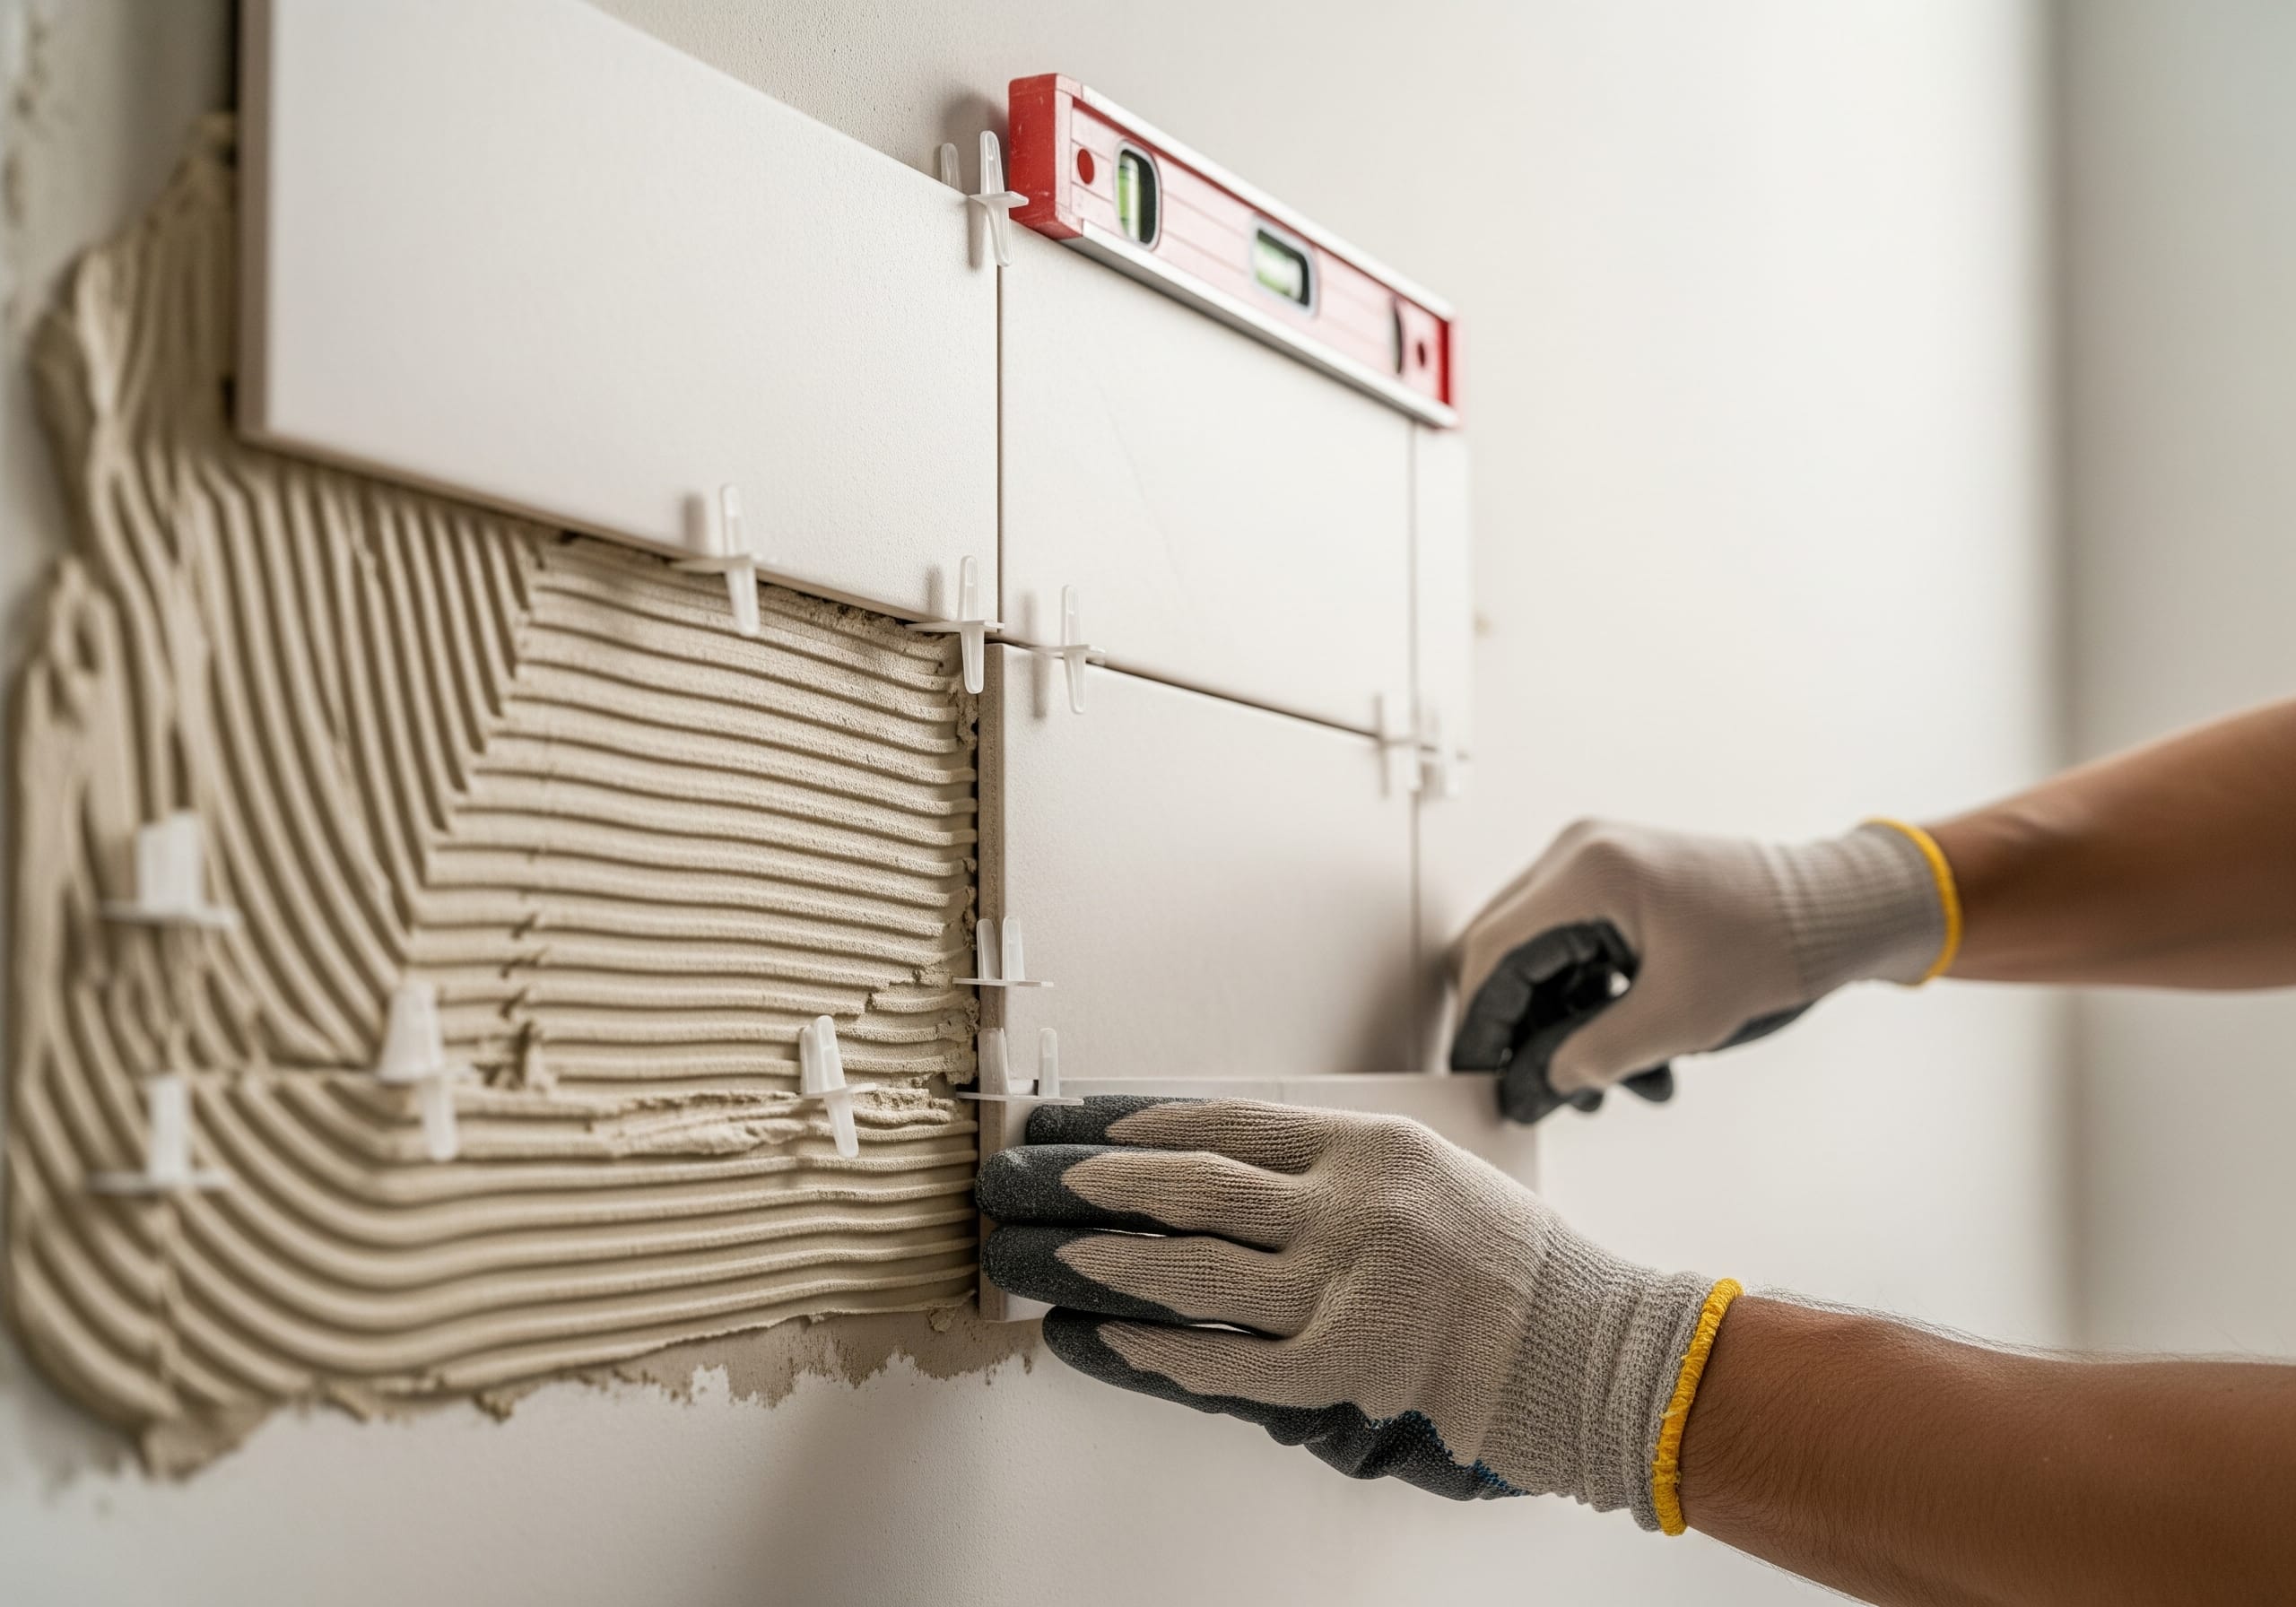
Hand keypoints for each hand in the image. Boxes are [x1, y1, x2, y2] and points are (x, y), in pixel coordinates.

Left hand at [979, 1095, 1723, 1524]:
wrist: (1598, 1351)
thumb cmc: (1520, 1269)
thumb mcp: (1431, 1177)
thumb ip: (1337, 1174)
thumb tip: (1225, 1172)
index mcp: (1372, 1146)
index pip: (1227, 1121)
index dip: (1141, 1124)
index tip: (1086, 1125)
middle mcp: (1352, 1207)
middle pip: (1193, 1185)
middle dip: (1099, 1183)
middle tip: (1035, 1180)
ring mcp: (1348, 1288)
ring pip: (1195, 1268)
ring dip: (1107, 1261)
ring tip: (1047, 1256)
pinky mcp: (1347, 1366)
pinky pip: (1226, 1360)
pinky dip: (1154, 1351)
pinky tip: (1101, 1339)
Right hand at [1450, 820, 1951, 1122]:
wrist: (1835, 911)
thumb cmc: (1773, 946)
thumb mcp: (1678, 1019)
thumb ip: (1594, 1056)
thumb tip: (1533, 1088)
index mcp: (1588, 872)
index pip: (1493, 952)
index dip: (1481, 1022)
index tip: (1481, 1076)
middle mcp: (1579, 855)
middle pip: (1503, 951)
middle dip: (1519, 1028)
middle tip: (1535, 1090)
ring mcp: (1597, 866)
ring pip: (1539, 957)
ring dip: (1560, 1024)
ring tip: (1604, 1090)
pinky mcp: (1617, 885)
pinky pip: (1574, 948)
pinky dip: (1588, 1003)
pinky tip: (1631, 1059)